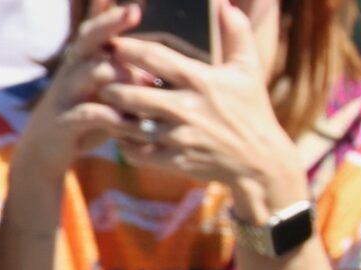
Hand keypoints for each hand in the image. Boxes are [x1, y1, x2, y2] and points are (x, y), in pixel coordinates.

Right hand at [14, 0, 147, 181]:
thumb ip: (122, 84)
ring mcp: (65, 93)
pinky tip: (133, 122)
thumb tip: (154, 74)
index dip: (108, 12)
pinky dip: (114, 117)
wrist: (44, 153)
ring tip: (151, 83)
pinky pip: (91, 113)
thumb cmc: (82, 121)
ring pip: (93, 72)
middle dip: (111, 23)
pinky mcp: (63, 121)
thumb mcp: (101, 98)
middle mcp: (70, 70)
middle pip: (89, 38)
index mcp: (81, 62)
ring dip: (123, 76)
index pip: (95, 29)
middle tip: (134, 9)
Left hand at [100, 3, 307, 215]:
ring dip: (113, 117)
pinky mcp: (178, 161)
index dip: (127, 47)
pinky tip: (122, 137)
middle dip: (111, 86)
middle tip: (99, 79)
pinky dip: (126, 145)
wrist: (261, 162)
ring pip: (131, 126)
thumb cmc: (253, 111)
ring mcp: (181, 137)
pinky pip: (139, 152)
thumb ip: (237, 33)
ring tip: (103, 107)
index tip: (110, 43)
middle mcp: (187, 108)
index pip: (154, 57)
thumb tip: (225, 3)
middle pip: (133, 93)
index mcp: (201, 80)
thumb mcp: (249, 69)